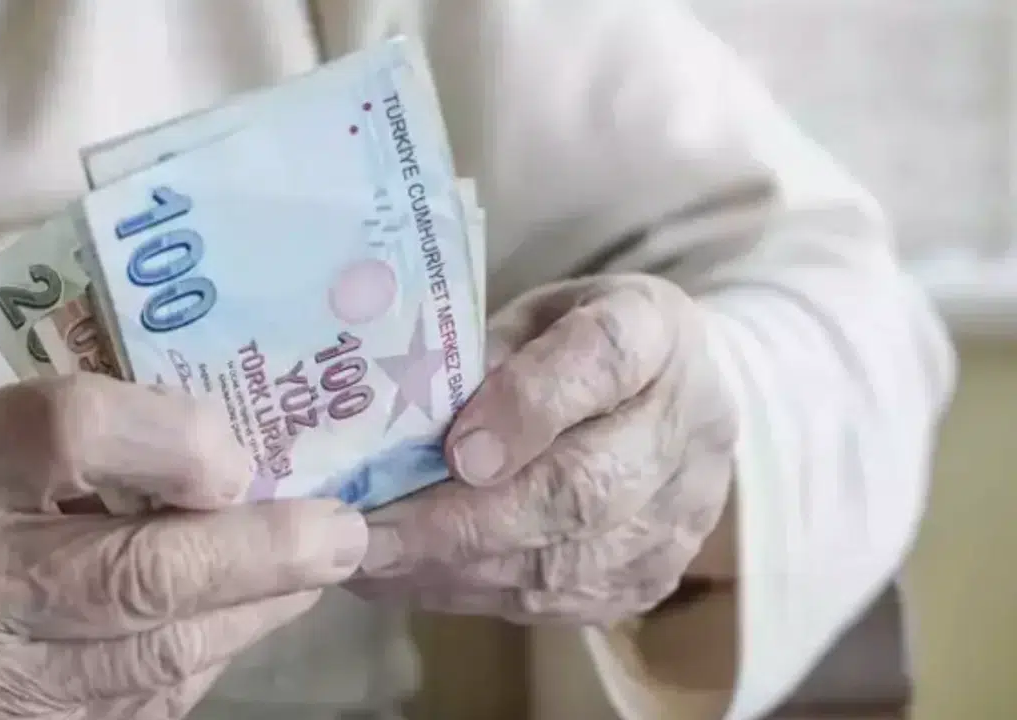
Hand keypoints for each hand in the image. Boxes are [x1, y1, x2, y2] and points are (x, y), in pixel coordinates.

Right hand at [0, 374, 367, 719]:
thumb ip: (92, 433)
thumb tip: (228, 462)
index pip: (66, 433)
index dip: (172, 439)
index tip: (235, 451)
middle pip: (138, 572)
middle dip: (265, 555)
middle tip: (344, 532)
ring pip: (161, 655)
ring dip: (258, 609)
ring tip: (313, 567)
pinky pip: (148, 703)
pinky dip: (210, 657)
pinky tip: (238, 618)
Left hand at [349, 275, 737, 624]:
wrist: (675, 398)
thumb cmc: (574, 345)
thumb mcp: (528, 316)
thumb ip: (482, 357)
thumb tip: (396, 428)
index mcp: (653, 331)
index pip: (604, 360)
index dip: (530, 407)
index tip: (456, 449)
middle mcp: (683, 426)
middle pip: (582, 488)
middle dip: (463, 522)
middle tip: (369, 537)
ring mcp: (677, 515)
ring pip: (564, 561)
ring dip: (455, 569)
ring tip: (369, 565)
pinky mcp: (651, 578)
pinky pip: (556, 600)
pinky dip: (472, 593)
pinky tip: (408, 580)